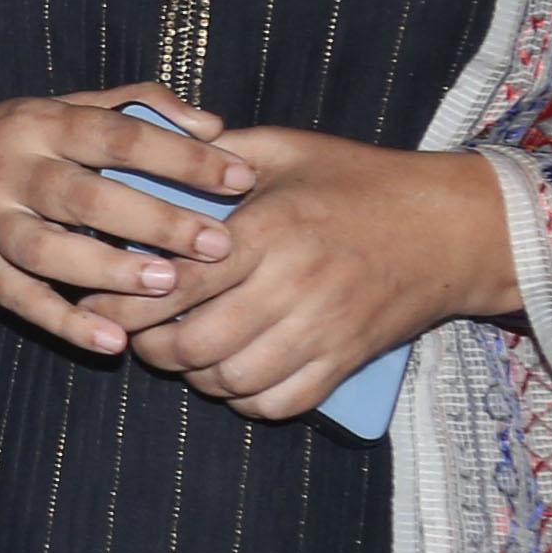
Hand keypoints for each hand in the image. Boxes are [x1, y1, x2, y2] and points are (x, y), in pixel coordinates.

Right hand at [0, 84, 250, 354]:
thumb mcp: (54, 107)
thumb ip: (133, 107)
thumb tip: (212, 125)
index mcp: (39, 122)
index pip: (118, 134)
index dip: (181, 156)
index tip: (240, 177)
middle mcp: (10, 169)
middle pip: (87, 194)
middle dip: (156, 219)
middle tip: (218, 244)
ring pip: (48, 249)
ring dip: (109, 269)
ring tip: (166, 286)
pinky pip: (18, 298)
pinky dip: (63, 322)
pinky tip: (111, 340)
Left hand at [121, 125, 516, 420]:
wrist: (456, 227)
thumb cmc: (361, 181)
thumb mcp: (289, 149)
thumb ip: (219, 153)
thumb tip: (152, 153)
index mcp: (269, 231)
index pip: (175, 282)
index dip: (122, 301)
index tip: (95, 301)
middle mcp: (293, 287)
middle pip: (193, 345)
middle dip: (148, 347)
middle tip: (132, 333)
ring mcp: (322, 331)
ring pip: (230, 381)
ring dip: (192, 375)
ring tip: (178, 352)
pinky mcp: (346, 362)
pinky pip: (279, 404)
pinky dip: (243, 399)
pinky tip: (230, 375)